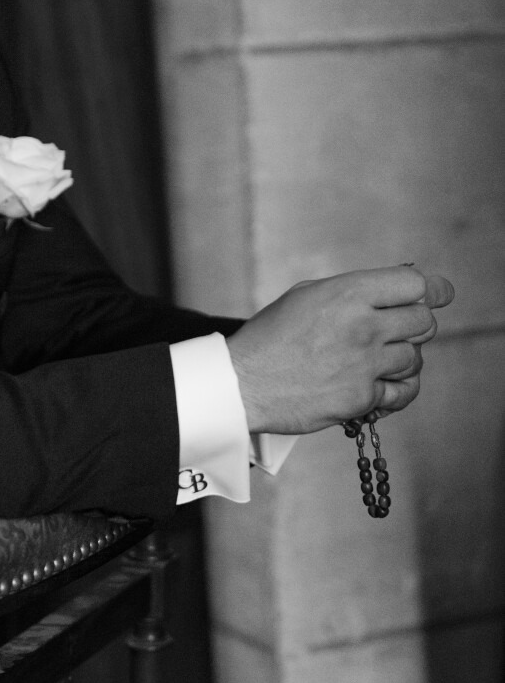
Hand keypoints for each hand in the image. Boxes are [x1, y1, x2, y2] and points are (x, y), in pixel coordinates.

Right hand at [226, 267, 453, 434]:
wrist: (243, 382)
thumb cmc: (270, 336)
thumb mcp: (307, 295)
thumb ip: (352, 290)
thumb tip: (393, 289)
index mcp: (349, 293)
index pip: (417, 284)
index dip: (433, 289)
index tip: (439, 294)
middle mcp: (363, 326)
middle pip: (424, 321)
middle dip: (416, 324)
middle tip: (399, 328)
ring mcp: (365, 364)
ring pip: (416, 357)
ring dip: (404, 357)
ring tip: (380, 358)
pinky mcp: (362, 398)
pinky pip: (404, 392)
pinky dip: (400, 388)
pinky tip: (387, 384)